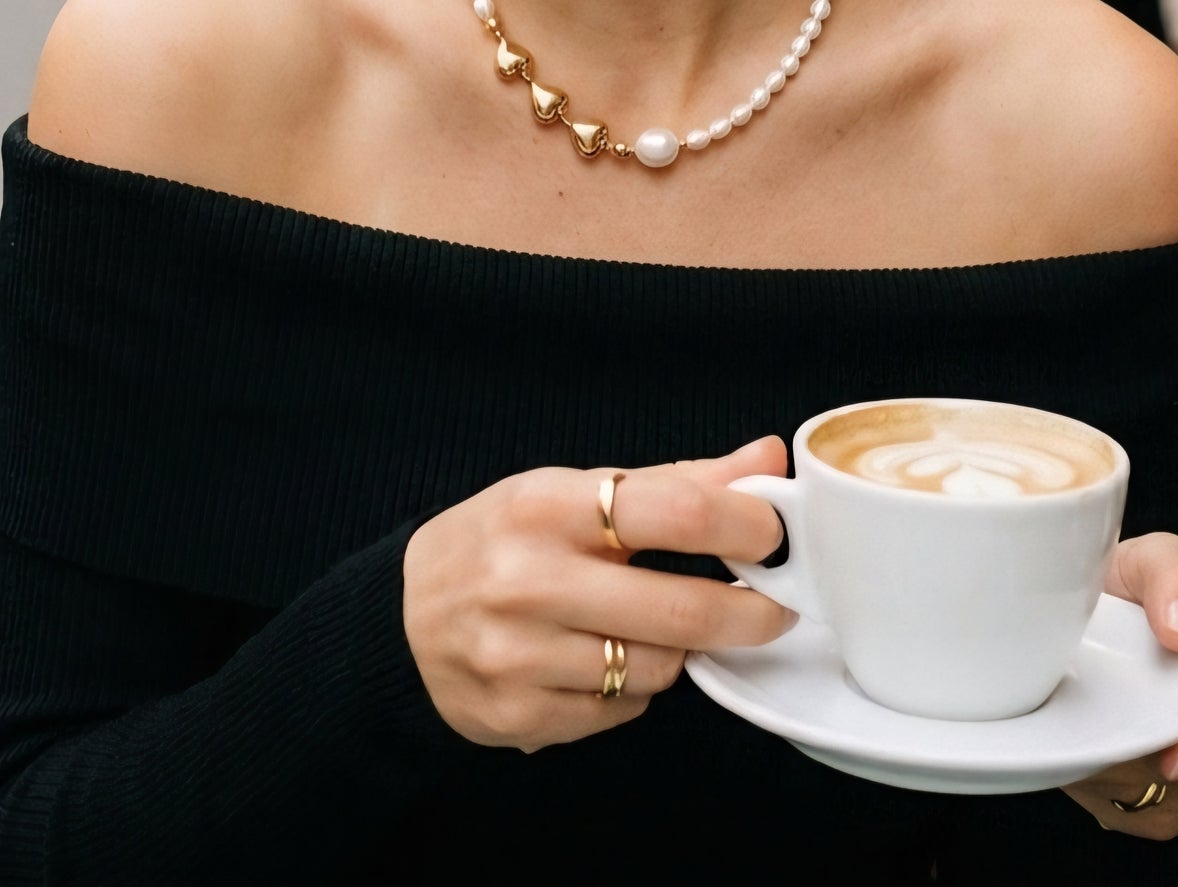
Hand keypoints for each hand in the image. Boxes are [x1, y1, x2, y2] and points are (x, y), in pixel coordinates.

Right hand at [403, 437, 790, 751]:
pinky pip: (620, 711)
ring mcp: (520, 655)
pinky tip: (604, 662)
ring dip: (678, 652)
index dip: (743, 526)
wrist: (402, 617)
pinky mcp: (519, 715)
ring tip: (655, 627)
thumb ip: (675, 483)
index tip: (774, 536)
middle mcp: (529, 580)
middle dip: (747, 613)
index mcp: (547, 506)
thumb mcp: (572, 491)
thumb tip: (765, 462)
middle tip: (772, 608)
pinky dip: (631, 689)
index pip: (673, 511)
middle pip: (679, 608)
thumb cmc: (503, 540)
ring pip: (657, 668)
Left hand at [1063, 534, 1177, 838]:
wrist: (1085, 624)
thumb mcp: (1147, 558)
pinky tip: (1090, 756)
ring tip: (1089, 734)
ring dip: (1132, 776)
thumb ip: (1174, 574)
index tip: (1174, 755)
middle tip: (1112, 749)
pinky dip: (1115, 795)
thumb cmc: (1127, 586)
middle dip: (1168, 765)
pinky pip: (1155, 816)